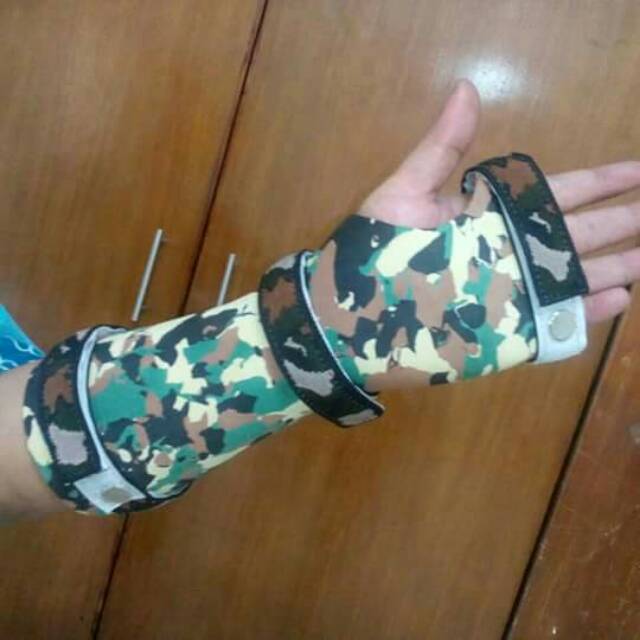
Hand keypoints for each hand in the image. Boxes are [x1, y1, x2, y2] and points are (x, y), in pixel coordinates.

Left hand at [362, 79, 639, 323]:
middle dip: (621, 221)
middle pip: (575, 233)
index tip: (638, 168)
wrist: (349, 319)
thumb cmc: (373, 254)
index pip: (556, 193)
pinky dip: (584, 312)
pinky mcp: (503, 332)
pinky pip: (552, 321)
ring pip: (572, 275)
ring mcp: (508, 293)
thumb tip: (466, 88)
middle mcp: (506, 252)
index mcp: (489, 215)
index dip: (600, 180)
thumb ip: (441, 149)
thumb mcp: (403, 193)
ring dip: (615, 265)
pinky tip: (618, 299)